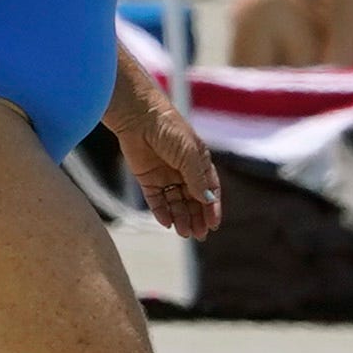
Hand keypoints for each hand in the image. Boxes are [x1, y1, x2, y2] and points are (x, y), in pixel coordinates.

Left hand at [117, 88, 222, 241]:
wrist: (139, 117)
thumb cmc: (169, 129)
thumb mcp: (189, 153)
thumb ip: (197, 178)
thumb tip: (207, 200)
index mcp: (199, 162)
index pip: (209, 189)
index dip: (212, 207)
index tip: (214, 224)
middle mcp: (184, 170)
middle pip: (192, 200)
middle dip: (197, 218)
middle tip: (199, 235)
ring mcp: (165, 175)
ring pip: (175, 203)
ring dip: (181, 218)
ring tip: (184, 233)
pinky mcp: (147, 178)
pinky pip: (156, 200)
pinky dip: (162, 212)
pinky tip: (167, 223)